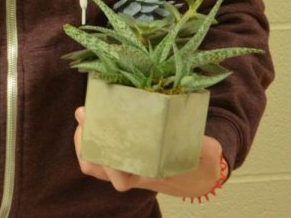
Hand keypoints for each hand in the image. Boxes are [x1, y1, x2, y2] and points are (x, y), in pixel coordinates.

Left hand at [73, 107, 223, 198]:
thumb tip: (191, 124)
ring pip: (93, 164)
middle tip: (83, 112)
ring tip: (84, 113)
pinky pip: (97, 154)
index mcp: (150, 174)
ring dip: (84, 140)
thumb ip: (200, 141)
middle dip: (86, 141)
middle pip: (98, 168)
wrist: (199, 175)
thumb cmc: (201, 160)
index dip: (108, 164)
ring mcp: (125, 168)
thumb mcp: (206, 150)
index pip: (122, 179)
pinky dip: (90, 138)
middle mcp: (133, 174)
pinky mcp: (122, 158)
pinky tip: (93, 117)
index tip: (103, 142)